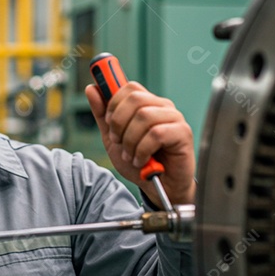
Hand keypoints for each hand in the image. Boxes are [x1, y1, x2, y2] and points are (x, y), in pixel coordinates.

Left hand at [85, 83, 195, 206]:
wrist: (159, 188)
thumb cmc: (139, 162)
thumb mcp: (113, 139)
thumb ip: (102, 115)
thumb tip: (91, 89)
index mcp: (147, 104)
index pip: (129, 87)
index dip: (113, 103)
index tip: (109, 123)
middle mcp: (162, 107)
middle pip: (135, 98)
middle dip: (119, 122)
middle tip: (118, 141)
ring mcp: (174, 118)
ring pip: (144, 116)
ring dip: (130, 140)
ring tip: (130, 155)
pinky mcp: (183, 133)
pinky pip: (157, 133)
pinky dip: (142, 150)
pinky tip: (141, 161)